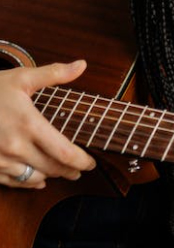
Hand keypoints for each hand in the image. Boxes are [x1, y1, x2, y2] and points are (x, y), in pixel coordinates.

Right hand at [0, 61, 96, 187]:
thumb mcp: (21, 78)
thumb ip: (53, 74)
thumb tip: (82, 65)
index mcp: (29, 125)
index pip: (65, 153)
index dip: (82, 161)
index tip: (91, 163)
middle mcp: (15, 146)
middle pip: (52, 168)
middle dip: (69, 171)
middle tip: (79, 170)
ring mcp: (0, 159)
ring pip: (33, 177)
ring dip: (50, 176)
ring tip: (60, 172)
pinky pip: (12, 182)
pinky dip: (27, 182)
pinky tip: (36, 180)